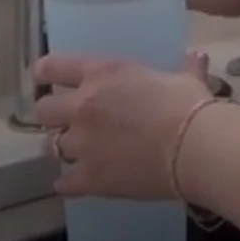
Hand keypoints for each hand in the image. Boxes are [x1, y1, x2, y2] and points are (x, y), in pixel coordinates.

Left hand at [33, 48, 213, 198]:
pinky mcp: (90, 178)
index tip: (46, 76)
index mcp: (102, 75)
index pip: (54, 67)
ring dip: (62, 148)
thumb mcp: (187, 80)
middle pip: (43, 111)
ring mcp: (82, 145)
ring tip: (77, 153)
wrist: (196, 148)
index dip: (46, 72)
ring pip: (50, 147)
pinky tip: (74, 184)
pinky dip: (68, 184)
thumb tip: (196, 57)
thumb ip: (185, 68)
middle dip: (52, 115)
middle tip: (68, 120)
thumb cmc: (190, 105)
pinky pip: (64, 184)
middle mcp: (83, 108)